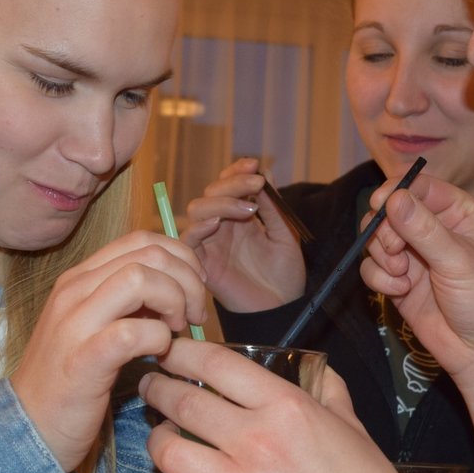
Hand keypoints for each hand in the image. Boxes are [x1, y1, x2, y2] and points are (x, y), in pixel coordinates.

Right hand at [9, 231, 207, 472]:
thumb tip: (176, 285)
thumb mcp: (97, 324)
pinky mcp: (84, 359)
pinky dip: (159, 338)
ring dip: (175, 301)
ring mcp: (75, 323)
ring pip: (140, 279)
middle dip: (187, 279)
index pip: (140, 239)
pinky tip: (159, 354)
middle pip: (148, 254)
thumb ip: (130, 300)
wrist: (30, 427)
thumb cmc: (71, 378)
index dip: (179, 257)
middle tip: (194, 314)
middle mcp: (74, 290)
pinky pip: (134, 331)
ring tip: (177, 330)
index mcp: (80, 278)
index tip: (194, 287)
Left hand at [141, 339, 433, 472]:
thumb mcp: (353, 424)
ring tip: (161, 441)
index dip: (181, 353)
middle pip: (181, 404)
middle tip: (152, 389)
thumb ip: (328, 389)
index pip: (216, 364)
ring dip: (157, 443)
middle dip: (157, 390)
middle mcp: (260, 441)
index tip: (168, 351)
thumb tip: (313, 367)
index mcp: (288, 407)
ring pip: (168, 454)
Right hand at [181, 158, 307, 310]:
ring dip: (220, 202)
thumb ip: (273, 206)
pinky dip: (199, 227)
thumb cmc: (285, 274)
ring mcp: (211, 243)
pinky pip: (188, 239)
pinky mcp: (203, 263)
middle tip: (256, 185)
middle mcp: (222, 227)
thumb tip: (264, 171)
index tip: (255, 164)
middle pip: (210, 193)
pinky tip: (218, 222)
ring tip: (248, 209)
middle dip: (232, 183)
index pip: (227, 184)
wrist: (283, 308)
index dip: (236, 170)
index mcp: (240, 217)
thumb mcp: (284, 234)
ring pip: (197, 210)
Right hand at [360, 173, 473, 389]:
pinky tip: (400, 292)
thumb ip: (424, 229)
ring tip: (402, 276)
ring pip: (374, 237)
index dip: (395, 192)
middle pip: (388, 209)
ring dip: (381, 256)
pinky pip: (370, 266)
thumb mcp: (458, 262)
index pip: (418, 185)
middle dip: (384, 230)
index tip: (381, 206)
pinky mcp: (397, 278)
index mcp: (457, 211)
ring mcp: (412, 252)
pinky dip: (379, 278)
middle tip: (395, 251)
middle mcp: (432, 226)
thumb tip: (392, 198)